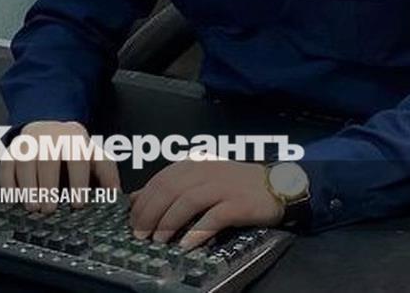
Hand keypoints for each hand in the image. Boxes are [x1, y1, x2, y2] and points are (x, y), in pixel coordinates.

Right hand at [0, 120, 120, 213]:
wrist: (49, 129)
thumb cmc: (74, 150)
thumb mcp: (95, 157)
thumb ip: (106, 174)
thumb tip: (115, 194)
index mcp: (74, 137)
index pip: (77, 159)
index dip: (78, 182)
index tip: (77, 204)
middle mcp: (50, 136)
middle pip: (47, 159)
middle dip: (48, 186)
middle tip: (49, 210)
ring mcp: (29, 141)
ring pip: (25, 161)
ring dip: (27, 186)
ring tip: (32, 207)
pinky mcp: (12, 149)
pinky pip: (6, 164)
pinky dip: (8, 182)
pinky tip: (13, 199)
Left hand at [129, 160, 283, 249]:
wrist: (277, 185)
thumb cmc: (236, 184)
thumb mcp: (200, 179)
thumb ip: (170, 187)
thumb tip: (135, 198)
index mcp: (194, 165)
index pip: (160, 180)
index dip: (143, 201)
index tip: (132, 221)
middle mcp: (206, 172)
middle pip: (170, 189)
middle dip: (151, 213)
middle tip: (141, 235)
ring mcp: (224, 186)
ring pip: (188, 201)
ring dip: (169, 222)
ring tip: (159, 240)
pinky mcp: (239, 203)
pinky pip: (214, 217)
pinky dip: (198, 230)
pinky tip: (187, 244)